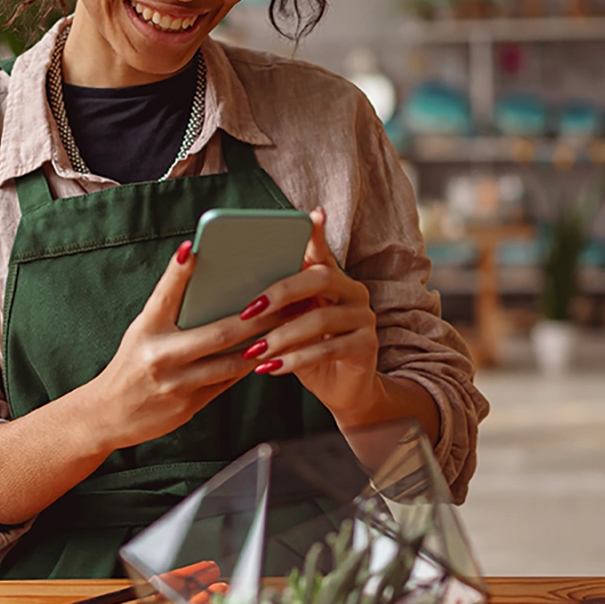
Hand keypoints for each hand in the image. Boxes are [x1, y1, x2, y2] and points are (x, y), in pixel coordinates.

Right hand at [76, 240, 269, 450]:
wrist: (108, 414)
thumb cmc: (132, 363)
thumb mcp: (143, 331)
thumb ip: (170, 309)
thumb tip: (202, 274)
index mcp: (146, 330)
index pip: (163, 295)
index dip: (177, 270)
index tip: (193, 248)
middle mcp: (159, 356)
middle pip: (218, 334)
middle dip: (256, 319)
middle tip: (283, 302)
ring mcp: (175, 385)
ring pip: (230, 363)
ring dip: (261, 346)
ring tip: (285, 328)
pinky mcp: (187, 407)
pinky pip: (226, 384)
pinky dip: (247, 368)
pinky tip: (267, 354)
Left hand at [241, 208, 385, 420]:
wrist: (342, 389)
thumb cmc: (309, 349)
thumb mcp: (292, 323)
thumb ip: (278, 304)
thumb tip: (237, 294)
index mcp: (333, 279)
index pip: (323, 251)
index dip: (317, 234)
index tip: (312, 215)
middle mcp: (353, 292)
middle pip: (321, 278)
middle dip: (281, 293)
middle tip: (249, 311)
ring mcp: (364, 318)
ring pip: (321, 319)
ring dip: (282, 335)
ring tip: (255, 350)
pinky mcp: (367, 347)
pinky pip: (328, 349)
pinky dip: (296, 359)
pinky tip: (271, 367)